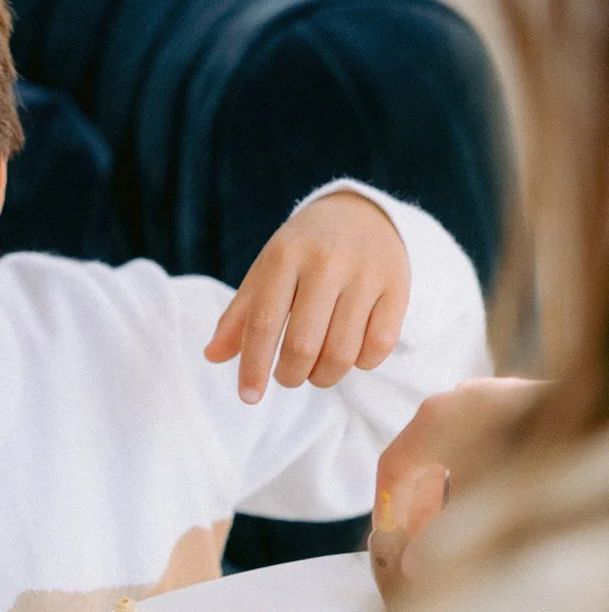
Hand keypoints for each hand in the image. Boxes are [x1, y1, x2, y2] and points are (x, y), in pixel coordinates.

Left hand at [204, 190, 409, 404]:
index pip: (264, 323)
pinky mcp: (398, 286)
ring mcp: (365, 273)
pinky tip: (351, 356)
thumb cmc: (304, 252)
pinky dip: (362, 364)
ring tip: (316, 371)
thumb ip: (240, 315)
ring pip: (342, 352)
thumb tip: (213, 356)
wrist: (362, 214)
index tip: (248, 397)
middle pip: (303, 345)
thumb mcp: (266, 272)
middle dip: (291, 376)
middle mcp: (326, 262)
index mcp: (284, 256)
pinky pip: (380, 345)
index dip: (254, 367)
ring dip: (324, 377)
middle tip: (289, 377)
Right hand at [371, 377, 544, 595]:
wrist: (597, 427)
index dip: (386, 510)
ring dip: (447, 494)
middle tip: (419, 548)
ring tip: (455, 534)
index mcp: (437, 419)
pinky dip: (473, 475)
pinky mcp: (519, 404)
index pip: (392, 466)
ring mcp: (490, 398)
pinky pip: (481, 443)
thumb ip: (441, 541)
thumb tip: (414, 568)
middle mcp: (458, 402)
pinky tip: (487, 504)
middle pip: (421, 458)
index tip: (387, 541)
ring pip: (452, 452)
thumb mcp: (480, 507)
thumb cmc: (539, 461)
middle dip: (418, 507)